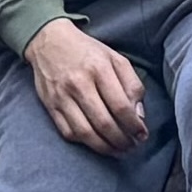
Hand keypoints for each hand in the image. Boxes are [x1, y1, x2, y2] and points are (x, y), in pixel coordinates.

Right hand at [30, 17, 150, 153]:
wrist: (48, 41)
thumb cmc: (87, 51)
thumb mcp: (115, 58)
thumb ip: (132, 85)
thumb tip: (139, 115)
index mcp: (99, 69)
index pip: (121, 106)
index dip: (134, 126)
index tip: (142, 135)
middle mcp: (79, 84)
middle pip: (104, 123)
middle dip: (122, 140)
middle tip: (132, 146)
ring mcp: (61, 96)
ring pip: (85, 132)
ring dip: (105, 147)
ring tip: (117, 150)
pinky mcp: (50, 105)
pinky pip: (68, 132)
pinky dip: (85, 142)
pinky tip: (97, 143)